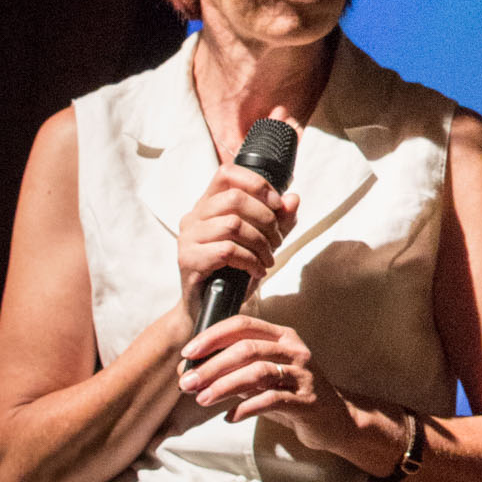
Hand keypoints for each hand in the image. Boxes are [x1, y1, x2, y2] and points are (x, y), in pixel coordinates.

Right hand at [175, 160, 298, 322]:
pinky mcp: (188, 260)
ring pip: (233, 224)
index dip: (256, 183)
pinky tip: (257, 270)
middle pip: (235, 198)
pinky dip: (250, 260)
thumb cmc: (232, 271)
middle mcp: (194, 216)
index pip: (227, 173)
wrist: (208, 308)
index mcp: (208, 204)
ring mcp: (188, 238)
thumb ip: (278, 220)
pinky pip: (226, 250)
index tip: (277, 204)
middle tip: (276, 241)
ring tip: (268, 258)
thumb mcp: (261, 241)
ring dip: (260, 242)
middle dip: (266, 219)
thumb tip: (293, 199)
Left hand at [178, 313, 362, 462]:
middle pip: (247, 348)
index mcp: (282, 337)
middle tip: (187, 383)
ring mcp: (303, 374)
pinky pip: (272, 400)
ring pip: (258, 372)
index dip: (213, 336)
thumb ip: (236, 370)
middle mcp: (294, 350)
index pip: (243, 324)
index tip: (188, 353)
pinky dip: (247, 408)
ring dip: (225, 386)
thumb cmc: (291, 395)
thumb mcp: (263, 377)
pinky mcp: (307, 401)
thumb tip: (194, 371)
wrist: (333, 421)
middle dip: (212, 365)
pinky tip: (230, 417)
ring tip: (202, 399)